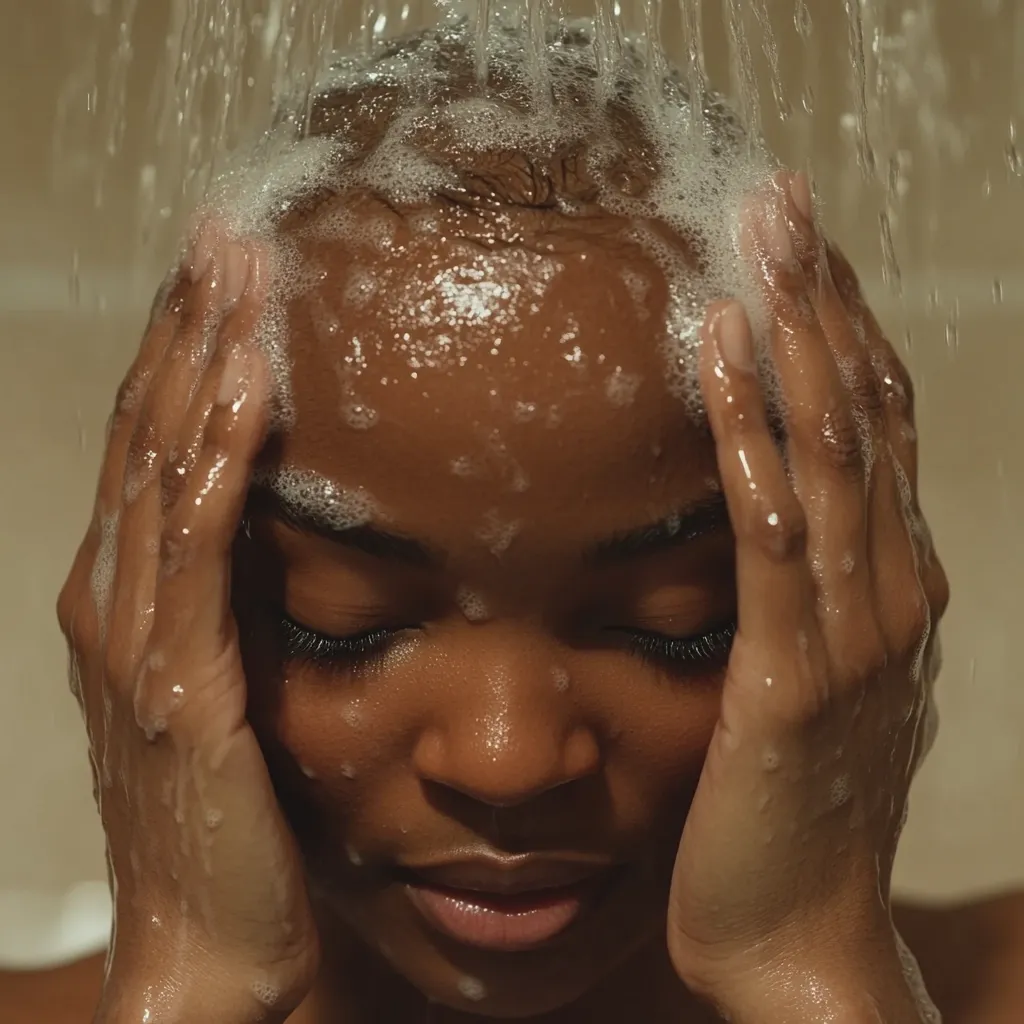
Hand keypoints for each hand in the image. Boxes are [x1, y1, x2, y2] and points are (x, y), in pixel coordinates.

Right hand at [58, 230, 318, 1022]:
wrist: (211, 941)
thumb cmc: (231, 818)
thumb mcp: (227, 688)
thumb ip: (234, 609)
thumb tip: (281, 536)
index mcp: (129, 599)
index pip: (152, 446)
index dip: (180, 354)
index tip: (222, 274)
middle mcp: (115, 602)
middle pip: (147, 433)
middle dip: (184, 328)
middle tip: (224, 233)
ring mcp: (137, 640)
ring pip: (162, 469)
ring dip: (199, 363)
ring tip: (236, 272)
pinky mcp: (182, 685)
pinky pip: (196, 546)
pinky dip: (217, 457)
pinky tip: (251, 385)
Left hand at [666, 173, 948, 1019]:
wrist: (796, 934)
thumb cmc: (796, 807)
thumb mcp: (815, 678)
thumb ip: (812, 597)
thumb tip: (781, 520)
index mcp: (892, 586)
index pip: (877, 426)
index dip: (844, 326)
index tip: (802, 243)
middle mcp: (892, 590)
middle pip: (864, 412)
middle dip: (824, 298)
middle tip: (781, 197)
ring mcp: (852, 631)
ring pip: (831, 451)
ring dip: (795, 337)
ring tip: (757, 239)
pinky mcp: (790, 675)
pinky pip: (773, 532)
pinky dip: (750, 436)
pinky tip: (721, 358)